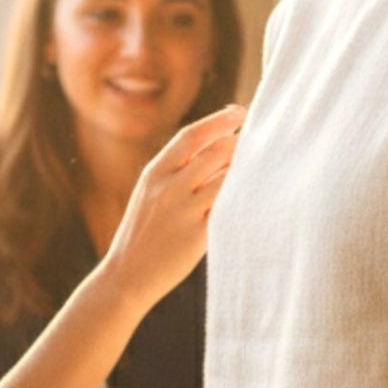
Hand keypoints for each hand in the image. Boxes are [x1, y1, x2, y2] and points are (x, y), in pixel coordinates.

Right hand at [103, 106, 242, 305]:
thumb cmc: (144, 232)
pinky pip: (226, 207)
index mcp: (154, 172)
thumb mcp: (151, 194)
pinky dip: (241, 196)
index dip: (218, 121)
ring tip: (260, 163)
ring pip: (224, 177)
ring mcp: (182, 210)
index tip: (239, 112)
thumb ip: (177, 172)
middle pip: (213, 152)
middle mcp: (168, 187)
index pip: (190, 135)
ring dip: (244, 167)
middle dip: (239, 141)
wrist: (128, 275)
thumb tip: (218, 150)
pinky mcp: (197, 234)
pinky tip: (254, 192)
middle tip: (259, 137)